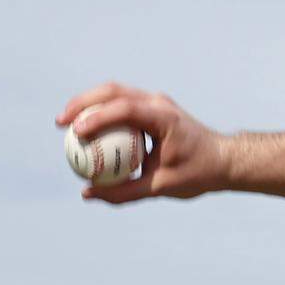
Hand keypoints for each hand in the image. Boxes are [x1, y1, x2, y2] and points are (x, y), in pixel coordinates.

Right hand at [56, 83, 231, 204]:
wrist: (223, 159)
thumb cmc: (197, 172)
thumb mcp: (160, 187)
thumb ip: (123, 191)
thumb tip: (87, 193)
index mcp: (164, 117)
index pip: (126, 109)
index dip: (98, 117)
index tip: (76, 132)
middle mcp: (159, 103)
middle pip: (116, 91)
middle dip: (85, 102)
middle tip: (61, 122)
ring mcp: (156, 103)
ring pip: (117, 93)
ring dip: (90, 104)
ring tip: (66, 124)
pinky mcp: (152, 110)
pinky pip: (122, 107)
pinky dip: (102, 114)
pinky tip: (85, 133)